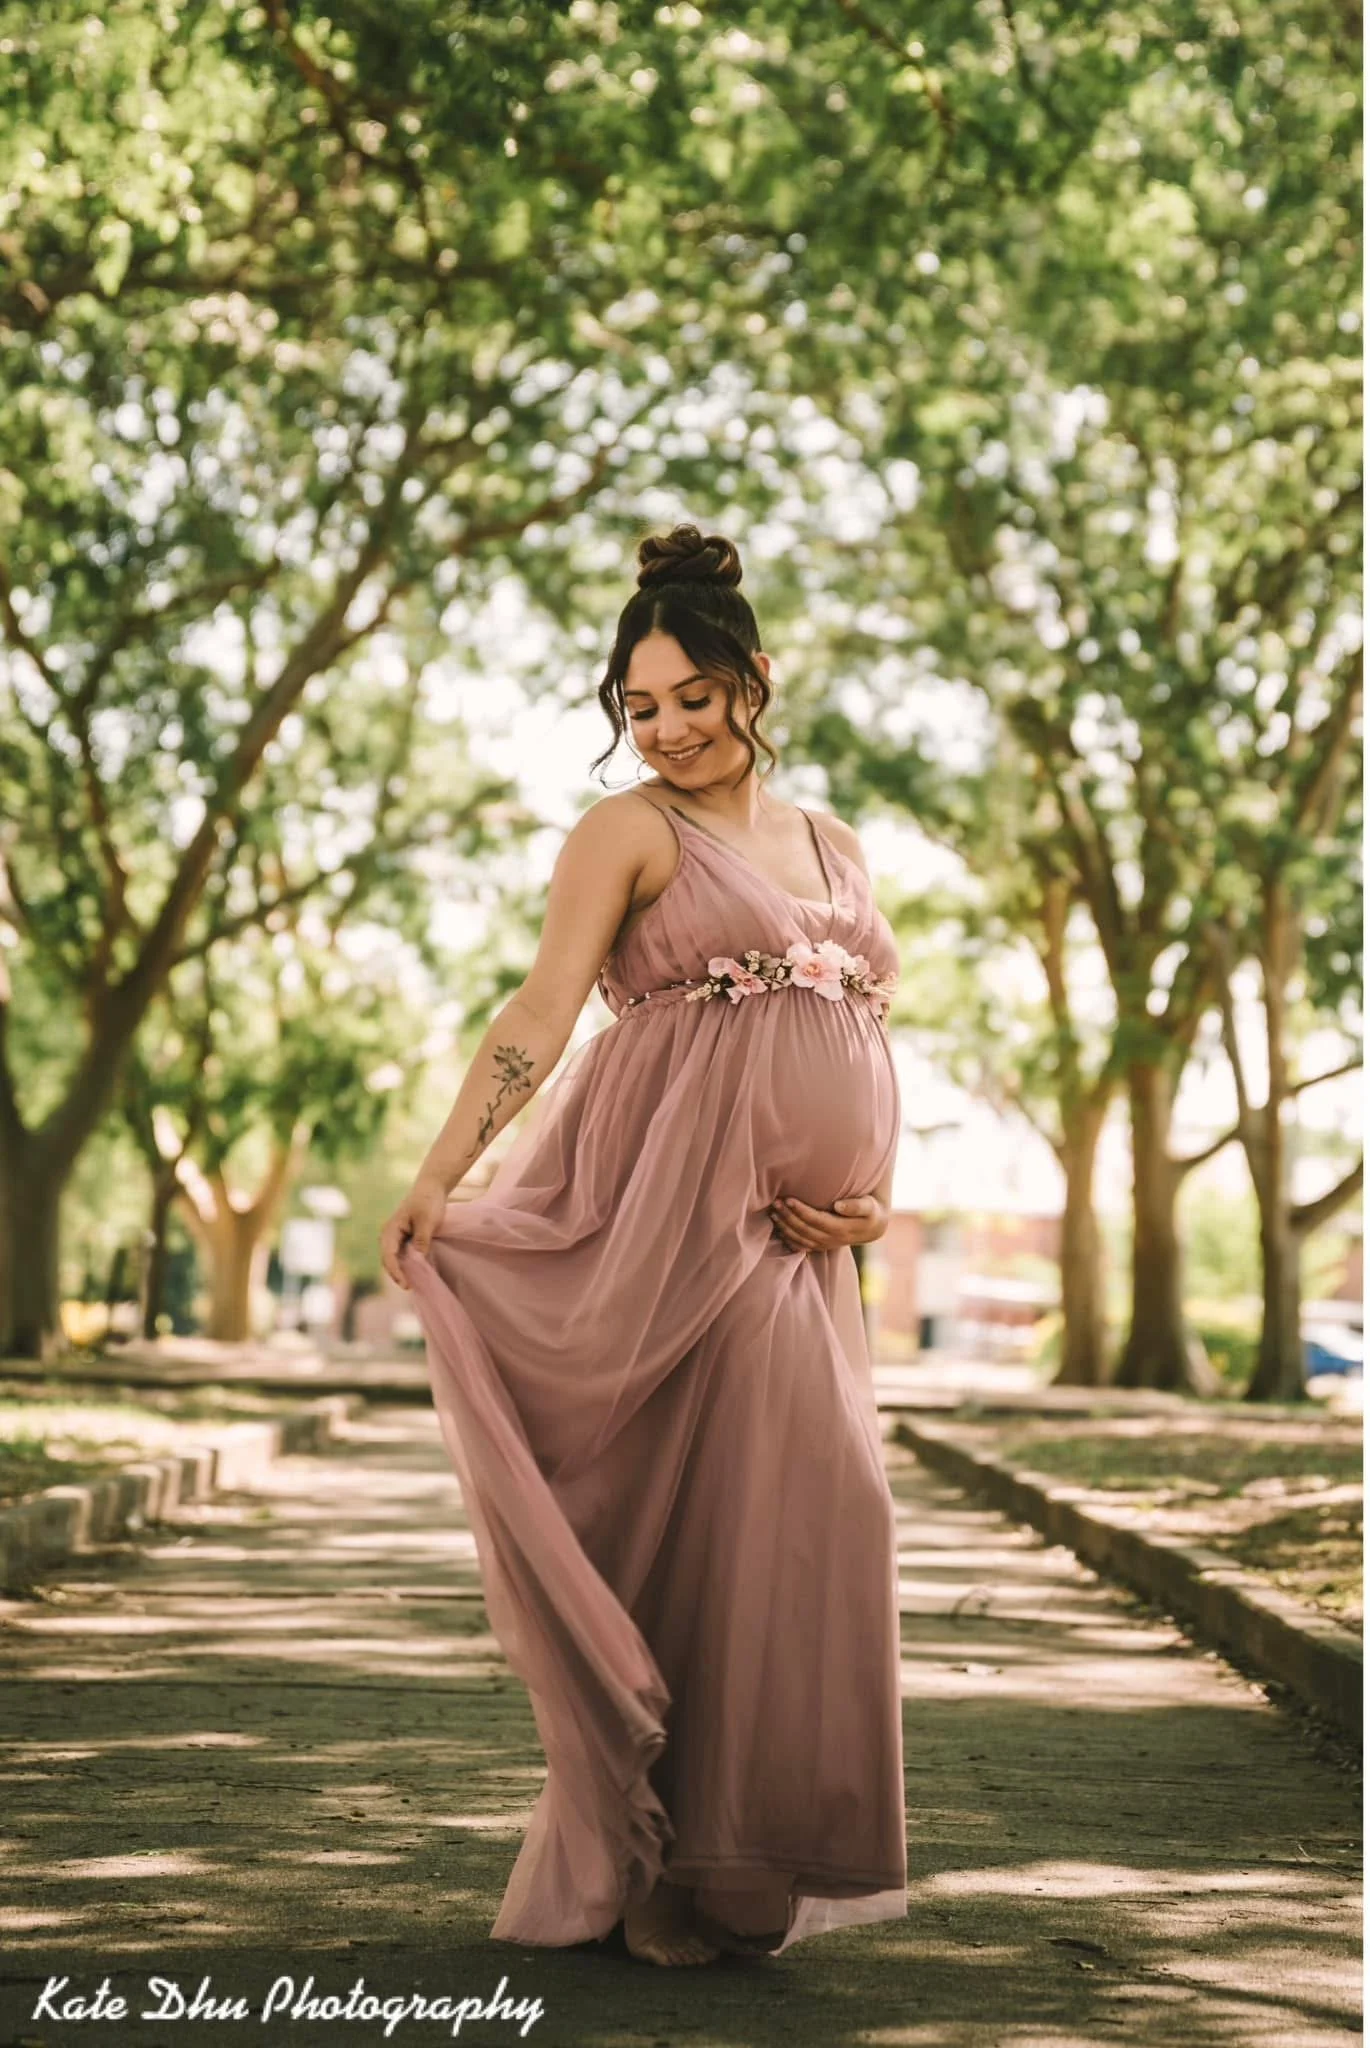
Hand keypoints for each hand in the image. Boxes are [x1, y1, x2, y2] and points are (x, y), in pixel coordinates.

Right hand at [379, 1174, 448, 1288]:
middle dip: (396, 1274)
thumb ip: (421, 1240)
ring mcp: (396, 1236)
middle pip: (388, 1259)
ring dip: (401, 1270)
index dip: (395, 1271)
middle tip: (409, 1287)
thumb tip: (418, 1259)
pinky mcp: (404, 1237)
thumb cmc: (428, 1202)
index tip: (405, 1284)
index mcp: (391, 1229)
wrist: (431, 1188)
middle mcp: (389, 1234)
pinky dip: (406, 1263)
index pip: (388, 1255)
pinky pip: (401, 1254)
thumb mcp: (427, 1221)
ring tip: (411, 1283)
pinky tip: (415, 1271)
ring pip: (394, 1258)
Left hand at [768, 1192, 887, 1252]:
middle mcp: (831, 1239)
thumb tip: (838, 1205)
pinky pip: (801, 1246)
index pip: (817, 1220)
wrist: (873, 1228)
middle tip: (775, 1202)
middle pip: (804, 1230)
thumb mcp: (870, 1206)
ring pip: (800, 1239)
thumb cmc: (871, 1211)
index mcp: (842, 1229)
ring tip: (772, 1212)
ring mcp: (825, 1245)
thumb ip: (857, 1206)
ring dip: (784, 1227)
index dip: (801, 1211)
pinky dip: (788, 1238)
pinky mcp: (820, 1246)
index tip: (788, 1199)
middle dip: (788, 1217)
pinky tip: (778, 1228)